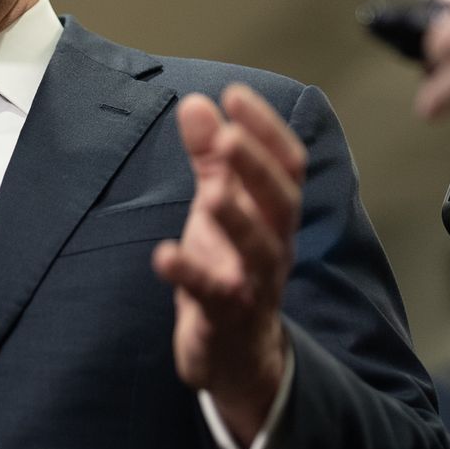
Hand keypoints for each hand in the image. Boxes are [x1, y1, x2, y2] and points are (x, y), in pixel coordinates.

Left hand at [153, 84, 305, 446]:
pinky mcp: (223, 318)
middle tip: (227, 136)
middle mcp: (274, 245)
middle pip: (280, 202)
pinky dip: (188, 275)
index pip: (286, 165)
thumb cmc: (228, 267)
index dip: (266, 129)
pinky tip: (163, 256)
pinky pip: (211, 296)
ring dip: (236, 220)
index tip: (235, 95)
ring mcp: (253, 284)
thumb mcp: (219, 208)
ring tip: (211, 193)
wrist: (236, 353)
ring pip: (258, 250)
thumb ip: (209, 157)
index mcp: (274, 213)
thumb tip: (196, 103)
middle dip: (256, 167)